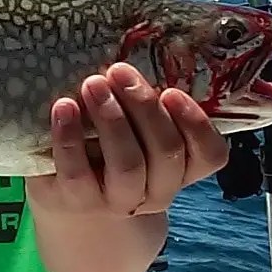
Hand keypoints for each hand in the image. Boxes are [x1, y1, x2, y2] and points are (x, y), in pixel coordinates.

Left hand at [26, 63, 227, 218]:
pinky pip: (76, 172)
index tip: (172, 91)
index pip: (209, 155)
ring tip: (92, 84)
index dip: (196, 124)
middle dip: (144, 107)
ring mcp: (114, 201)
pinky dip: (70, 137)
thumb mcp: (137, 140)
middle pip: (165, 153)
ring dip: (112, 120)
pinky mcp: (72, 201)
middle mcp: (154, 191)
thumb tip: (142, 54)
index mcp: (178, 171)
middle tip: (119, 71)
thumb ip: (146, 111)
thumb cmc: (109, 160)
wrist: (74, 217)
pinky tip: (63, 108)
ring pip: (128, 165)